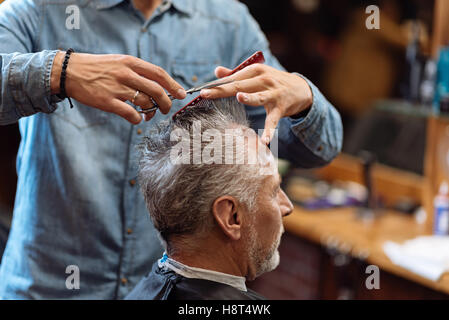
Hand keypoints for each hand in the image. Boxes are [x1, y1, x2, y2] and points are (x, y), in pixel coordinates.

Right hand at [51, 52, 185, 123]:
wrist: (70, 72)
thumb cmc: (98, 68)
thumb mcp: (119, 62)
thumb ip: (138, 72)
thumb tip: (159, 86)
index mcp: (130, 62)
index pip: (159, 73)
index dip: (173, 85)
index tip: (181, 94)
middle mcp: (126, 74)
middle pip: (156, 90)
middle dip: (166, 102)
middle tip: (166, 109)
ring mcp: (117, 88)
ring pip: (145, 102)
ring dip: (151, 112)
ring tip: (148, 114)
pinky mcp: (107, 101)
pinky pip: (130, 114)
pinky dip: (137, 119)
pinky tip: (136, 119)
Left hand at [200, 64, 312, 143]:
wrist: (301, 88)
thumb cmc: (272, 82)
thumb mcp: (256, 74)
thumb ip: (236, 73)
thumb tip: (216, 71)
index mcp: (255, 71)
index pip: (232, 78)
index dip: (215, 84)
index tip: (200, 89)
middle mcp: (264, 80)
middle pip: (239, 85)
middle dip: (221, 89)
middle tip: (205, 93)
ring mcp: (273, 94)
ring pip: (258, 97)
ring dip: (249, 98)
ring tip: (239, 98)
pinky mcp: (281, 108)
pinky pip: (273, 121)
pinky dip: (269, 131)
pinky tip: (264, 141)